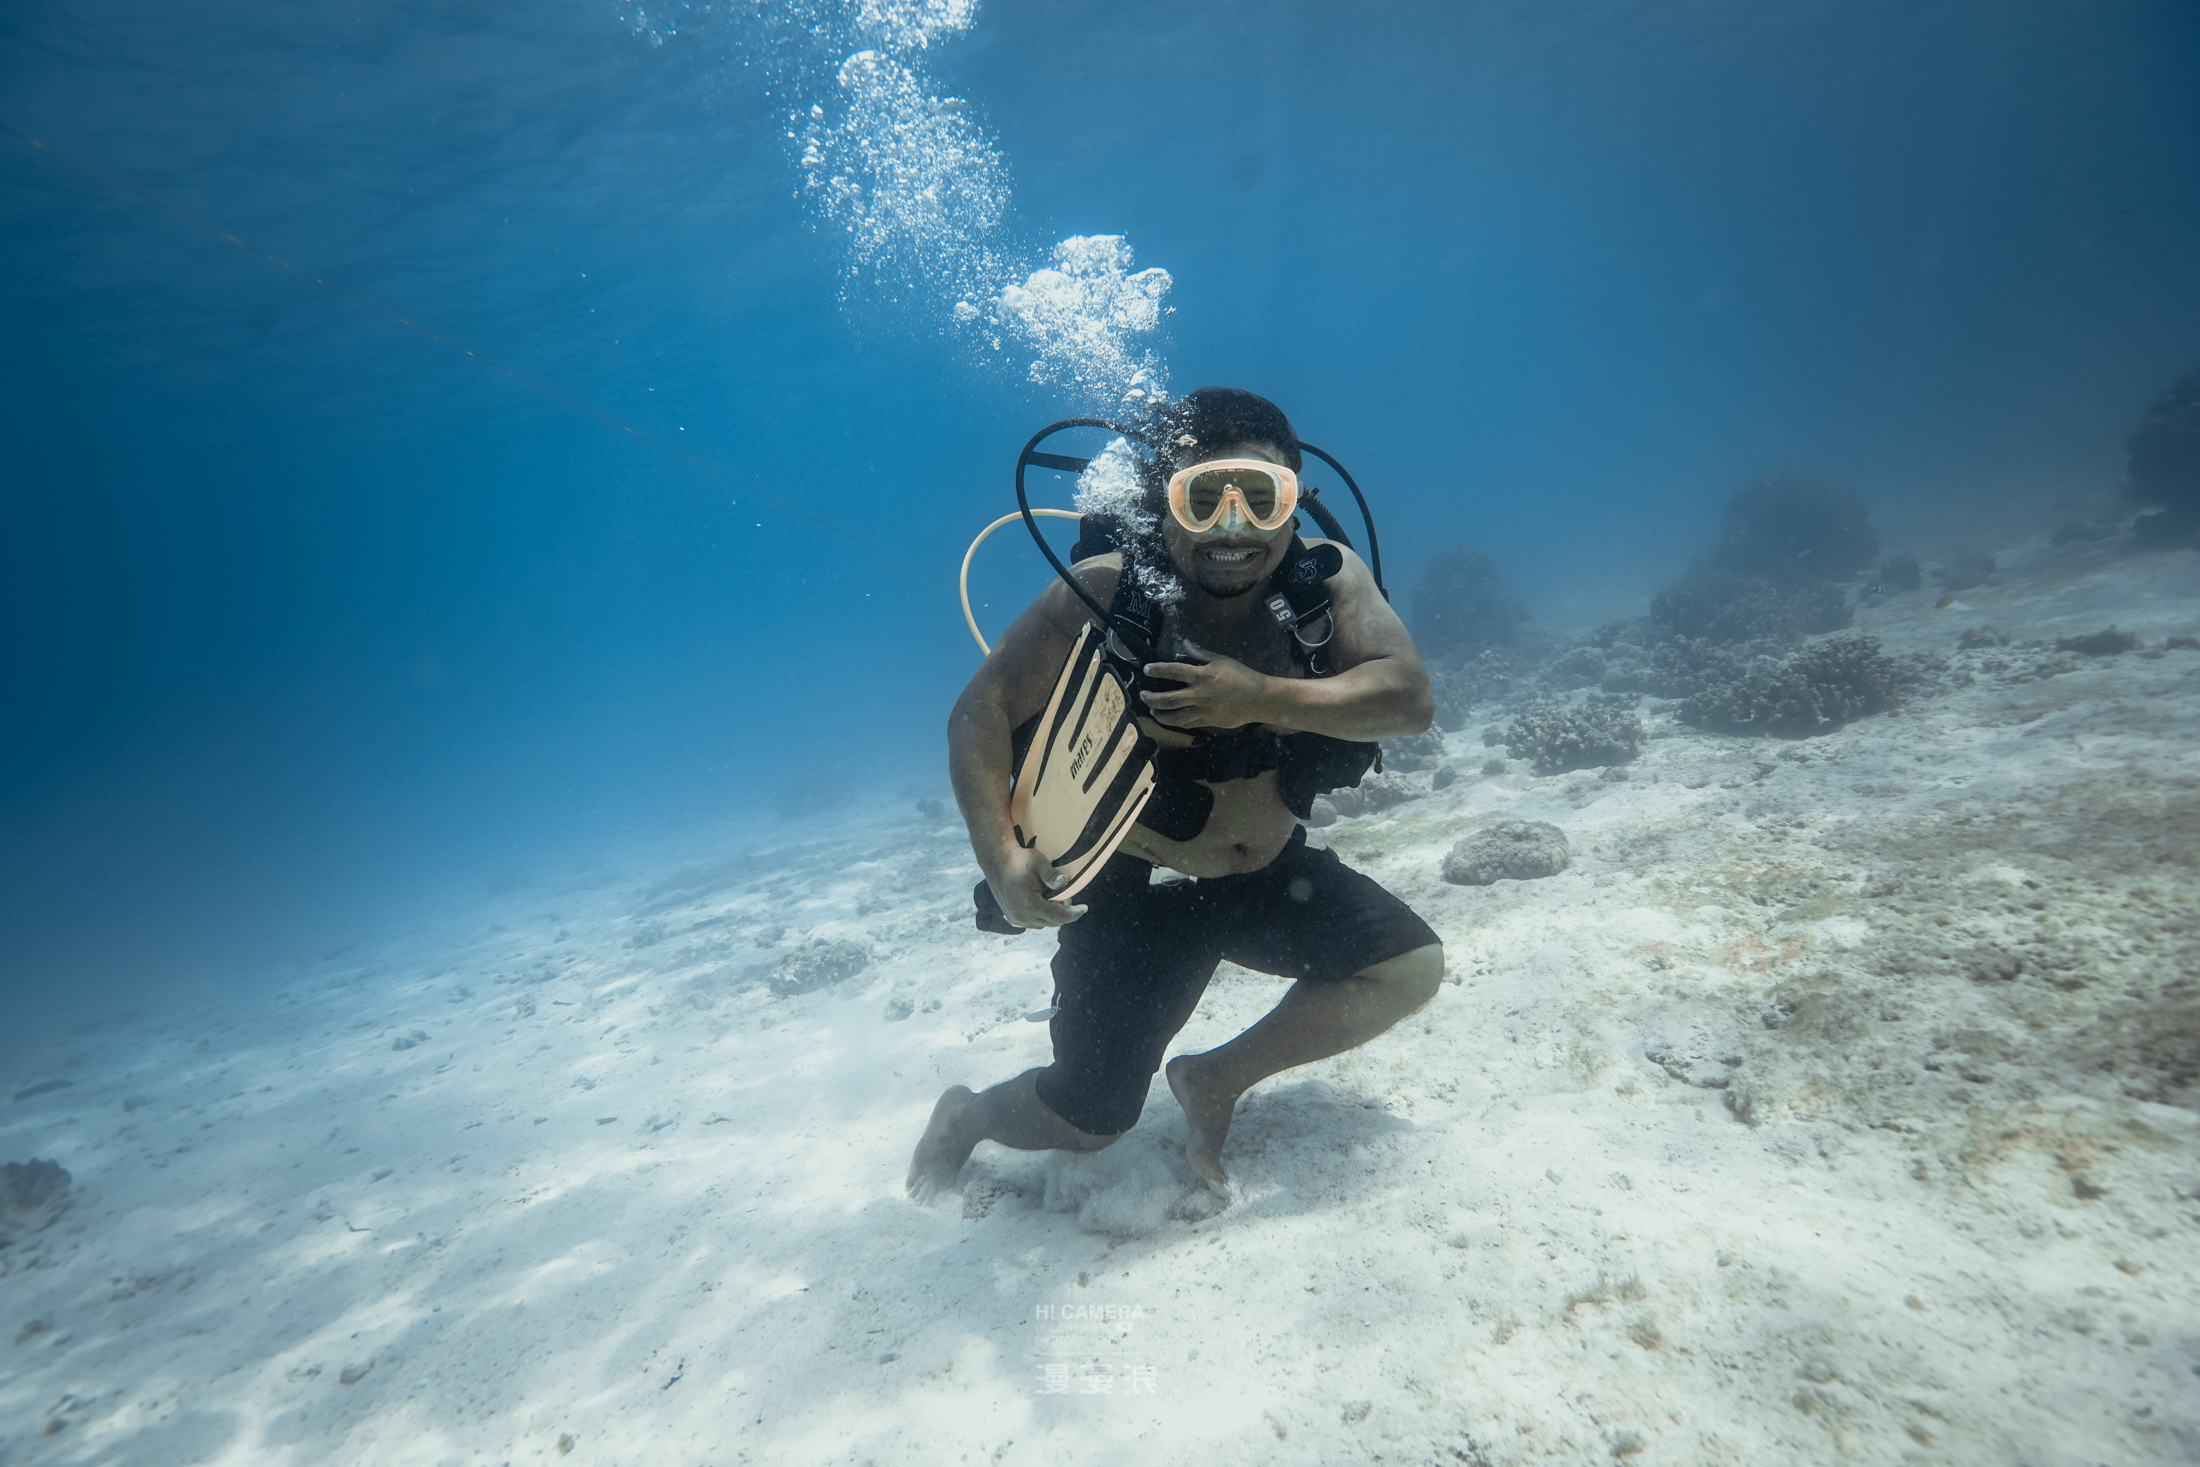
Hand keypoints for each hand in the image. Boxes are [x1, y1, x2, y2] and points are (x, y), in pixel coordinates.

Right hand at [986, 844, 1087, 929]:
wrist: (997, 861)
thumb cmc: (1018, 860)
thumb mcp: (1038, 863)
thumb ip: (1052, 876)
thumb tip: (1065, 882)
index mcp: (1030, 905)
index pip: (1059, 916)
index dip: (1074, 914)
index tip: (1084, 908)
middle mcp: (1022, 916)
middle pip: (1052, 922)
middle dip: (1064, 912)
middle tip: (1068, 897)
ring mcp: (1015, 919)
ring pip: (1043, 924)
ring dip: (1052, 914)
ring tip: (1054, 897)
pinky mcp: (1012, 918)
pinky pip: (1033, 922)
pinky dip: (1042, 916)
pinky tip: (1043, 902)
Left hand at [1139, 642, 1272, 729]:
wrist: (1259, 699)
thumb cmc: (1241, 676)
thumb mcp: (1221, 660)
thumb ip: (1200, 654)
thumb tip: (1184, 643)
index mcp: (1204, 675)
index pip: (1175, 671)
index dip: (1158, 670)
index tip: (1146, 670)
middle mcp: (1201, 694)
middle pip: (1169, 699)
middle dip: (1152, 698)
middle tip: (1143, 695)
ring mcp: (1204, 710)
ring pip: (1176, 717)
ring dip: (1160, 715)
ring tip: (1152, 711)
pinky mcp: (1209, 722)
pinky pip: (1187, 724)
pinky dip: (1175, 722)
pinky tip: (1169, 718)